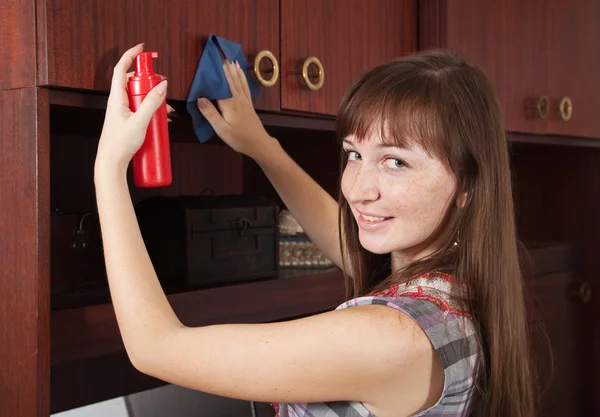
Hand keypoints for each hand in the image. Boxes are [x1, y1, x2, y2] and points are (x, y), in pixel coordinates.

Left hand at [95, 44, 169, 174]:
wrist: (112, 162)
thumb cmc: (120, 143)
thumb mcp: (140, 121)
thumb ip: (152, 102)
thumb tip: (162, 85)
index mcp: (116, 97)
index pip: (121, 69)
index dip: (131, 55)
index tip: (142, 49)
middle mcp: (118, 101)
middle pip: (133, 81)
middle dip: (150, 81)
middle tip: (162, 85)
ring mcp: (122, 111)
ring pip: (139, 96)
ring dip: (154, 98)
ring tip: (166, 110)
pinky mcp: (127, 119)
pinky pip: (141, 108)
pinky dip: (152, 110)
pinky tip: (163, 119)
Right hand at [196, 60, 274, 159]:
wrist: (259, 144)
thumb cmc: (239, 138)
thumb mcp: (222, 129)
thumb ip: (210, 114)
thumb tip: (200, 98)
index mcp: (229, 103)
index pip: (220, 83)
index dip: (215, 71)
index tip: (210, 58)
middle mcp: (237, 98)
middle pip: (229, 78)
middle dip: (223, 65)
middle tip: (218, 51)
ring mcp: (244, 100)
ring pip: (237, 80)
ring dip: (232, 67)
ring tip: (227, 56)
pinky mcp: (249, 103)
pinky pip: (244, 85)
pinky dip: (241, 76)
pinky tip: (240, 70)